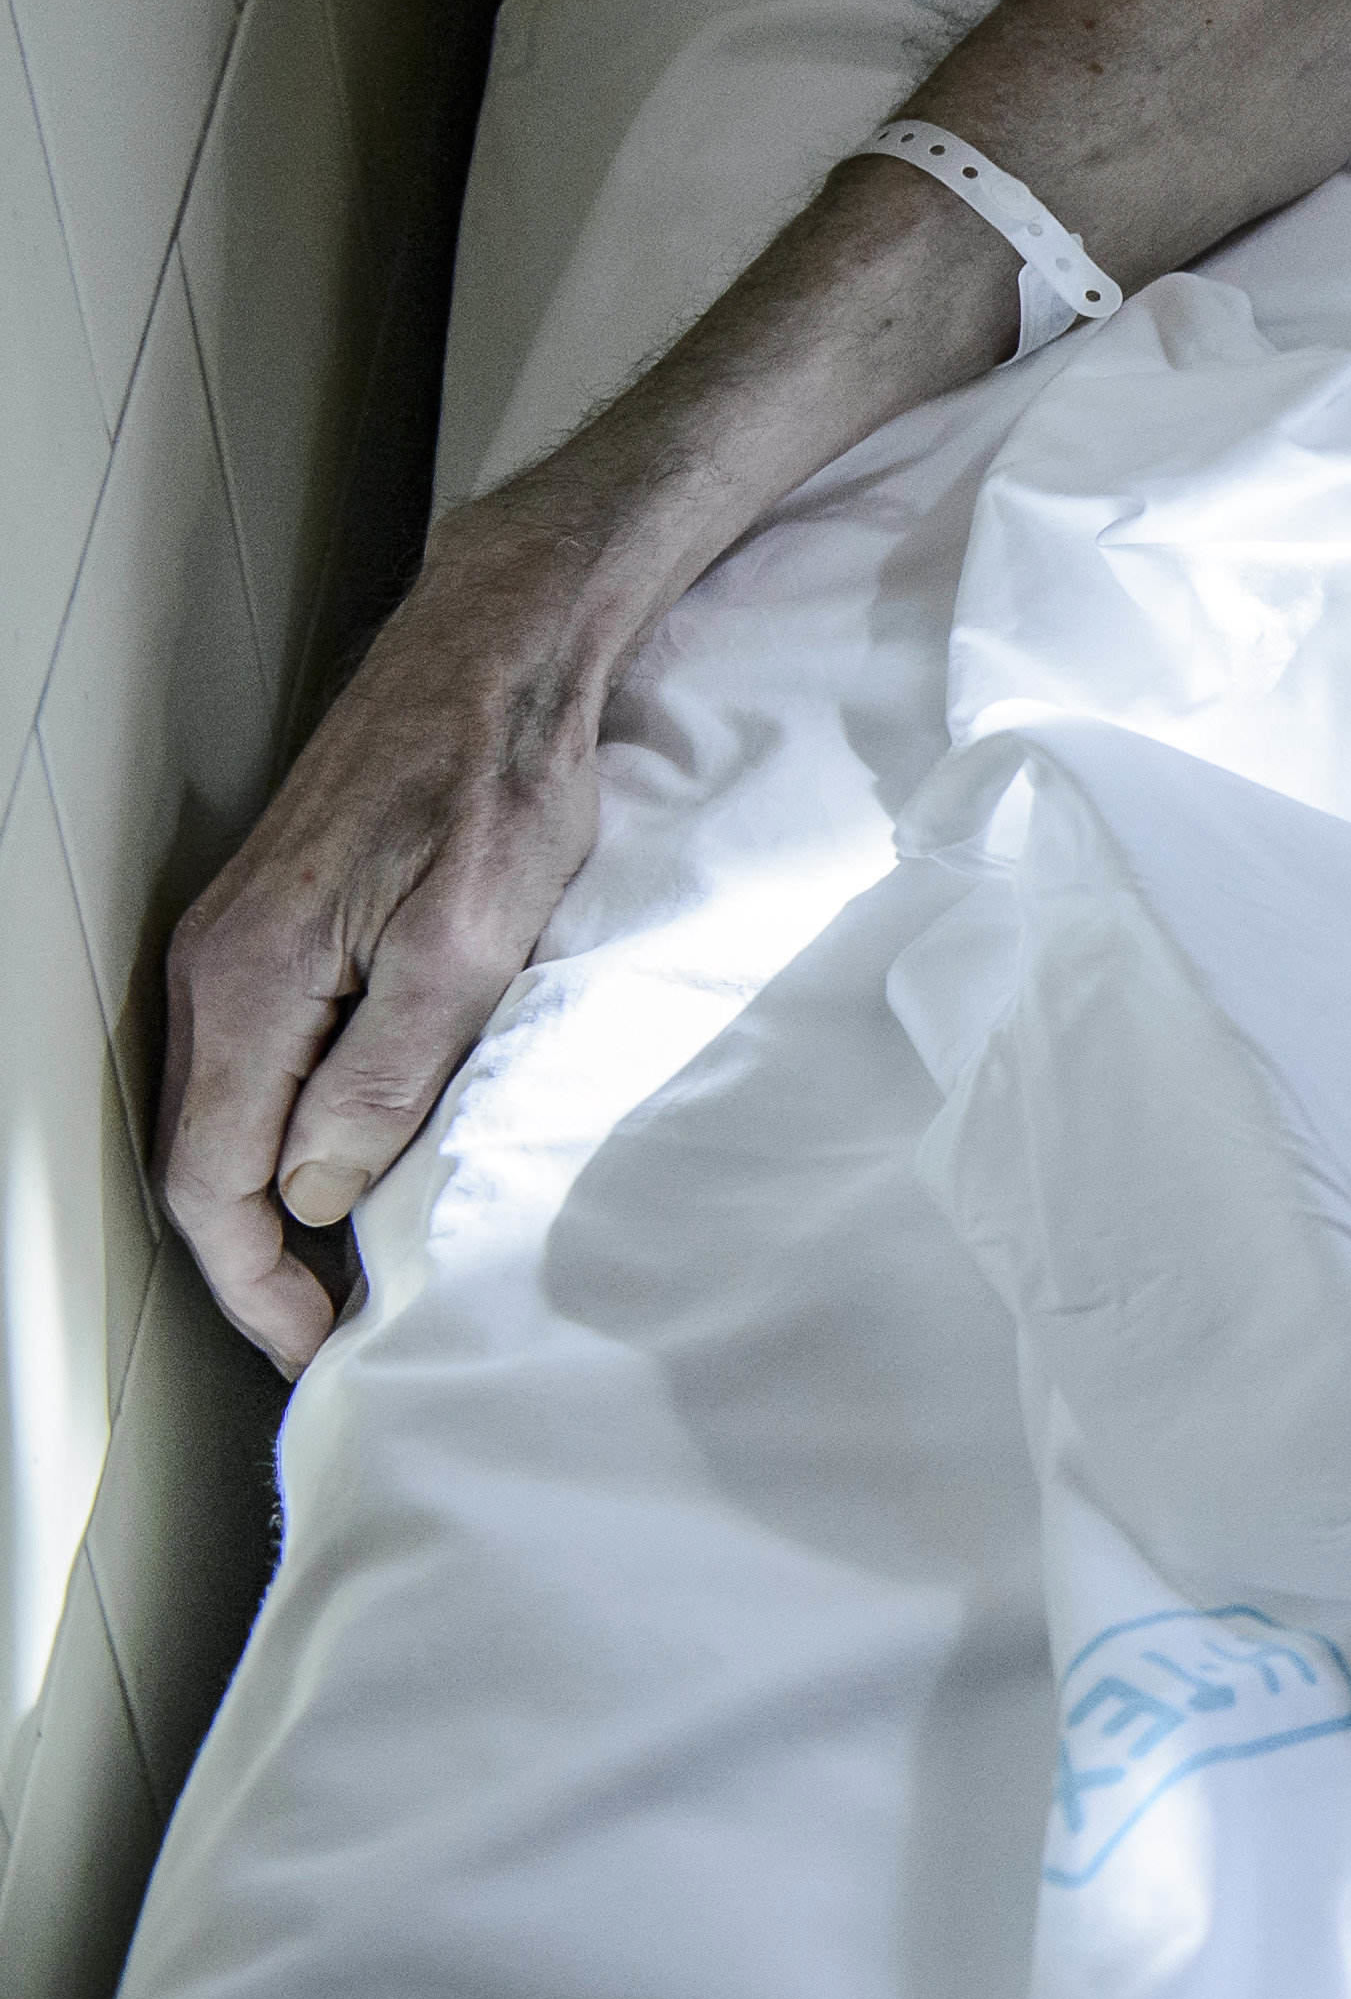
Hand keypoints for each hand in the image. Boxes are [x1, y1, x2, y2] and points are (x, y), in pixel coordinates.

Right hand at [160, 516, 617, 1371]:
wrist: (496, 653)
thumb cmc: (500, 784)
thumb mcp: (472, 944)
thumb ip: (388, 1072)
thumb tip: (315, 1190)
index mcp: (254, 986)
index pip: (215, 1181)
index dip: (257, 1282)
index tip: (316, 1345)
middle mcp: (218, 967)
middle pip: (202, 1155)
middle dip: (254, 1261)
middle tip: (328, 1330)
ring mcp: (237, 940)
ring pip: (222, 1108)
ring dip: (267, 1198)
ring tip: (339, 1269)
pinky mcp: (278, 920)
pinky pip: (254, 1055)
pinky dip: (281, 1127)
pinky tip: (342, 1158)